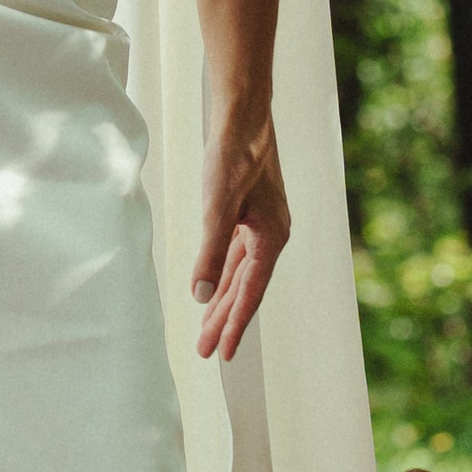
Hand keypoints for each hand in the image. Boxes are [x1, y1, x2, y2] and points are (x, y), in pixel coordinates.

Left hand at [193, 109, 289, 363]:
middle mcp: (271, 236)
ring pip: (240, 274)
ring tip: (206, 329)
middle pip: (245, 289)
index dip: (235, 324)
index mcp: (271, 238)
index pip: (251, 293)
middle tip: (206, 352)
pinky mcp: (250, 214)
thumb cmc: (233, 157)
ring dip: (223, 300)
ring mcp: (262, 225)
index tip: (222, 354)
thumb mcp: (217, 207)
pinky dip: (224, 274)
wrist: (244, 117)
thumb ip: (210, 253)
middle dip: (225, 320)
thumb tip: (200, 296)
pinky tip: (212, 287)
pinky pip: (236, 256)